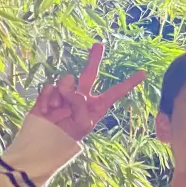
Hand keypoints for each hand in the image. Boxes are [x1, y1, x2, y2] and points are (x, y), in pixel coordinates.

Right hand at [29, 43, 145, 141]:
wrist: (41, 141)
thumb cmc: (66, 137)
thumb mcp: (82, 124)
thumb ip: (80, 103)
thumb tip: (69, 86)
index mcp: (96, 106)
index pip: (116, 92)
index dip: (129, 83)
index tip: (144, 73)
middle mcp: (83, 97)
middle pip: (90, 74)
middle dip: (94, 59)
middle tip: (99, 44)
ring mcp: (65, 94)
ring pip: (66, 80)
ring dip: (61, 94)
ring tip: (56, 110)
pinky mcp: (50, 94)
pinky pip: (50, 87)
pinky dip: (47, 98)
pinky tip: (46, 110)